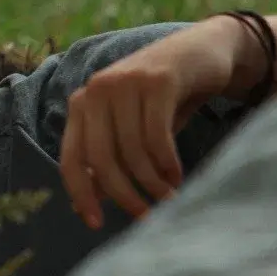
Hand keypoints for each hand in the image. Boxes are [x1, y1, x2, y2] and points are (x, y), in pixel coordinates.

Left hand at [59, 17, 254, 225]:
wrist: (205, 50)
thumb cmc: (163, 100)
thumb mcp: (131, 130)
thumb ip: (108, 161)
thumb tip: (83, 207)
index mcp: (82, 103)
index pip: (71, 158)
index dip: (81, 194)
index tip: (96, 224)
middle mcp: (97, 89)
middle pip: (101, 158)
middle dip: (124, 195)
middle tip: (146, 216)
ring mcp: (126, 81)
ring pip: (132, 150)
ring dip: (152, 183)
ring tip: (168, 197)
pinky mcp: (158, 80)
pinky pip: (157, 135)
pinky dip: (167, 163)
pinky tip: (177, 175)